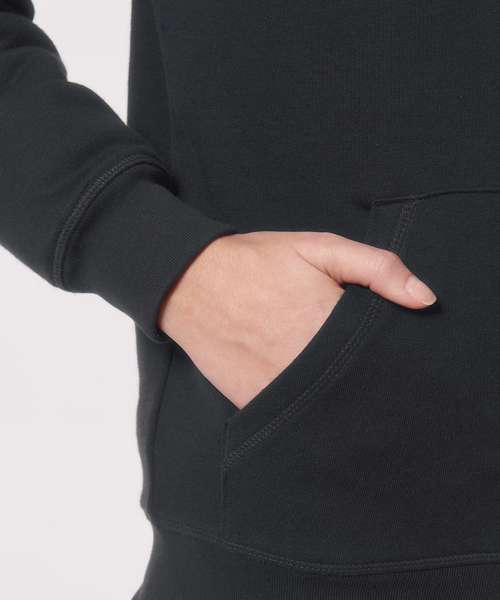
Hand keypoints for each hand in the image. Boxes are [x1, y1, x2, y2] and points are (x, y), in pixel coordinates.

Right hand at [158, 231, 436, 408]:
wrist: (192, 282)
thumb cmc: (258, 262)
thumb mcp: (320, 248)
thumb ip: (378, 269)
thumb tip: (425, 299)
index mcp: (332, 323)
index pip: (383, 358)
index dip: (393, 358)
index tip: (393, 355)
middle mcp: (310, 362)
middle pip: (360, 386)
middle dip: (368, 379)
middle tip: (364, 366)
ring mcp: (281, 386)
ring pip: (331, 406)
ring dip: (341, 397)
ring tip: (334, 376)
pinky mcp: (256, 400)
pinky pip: (295, 416)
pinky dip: (308, 409)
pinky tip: (306, 388)